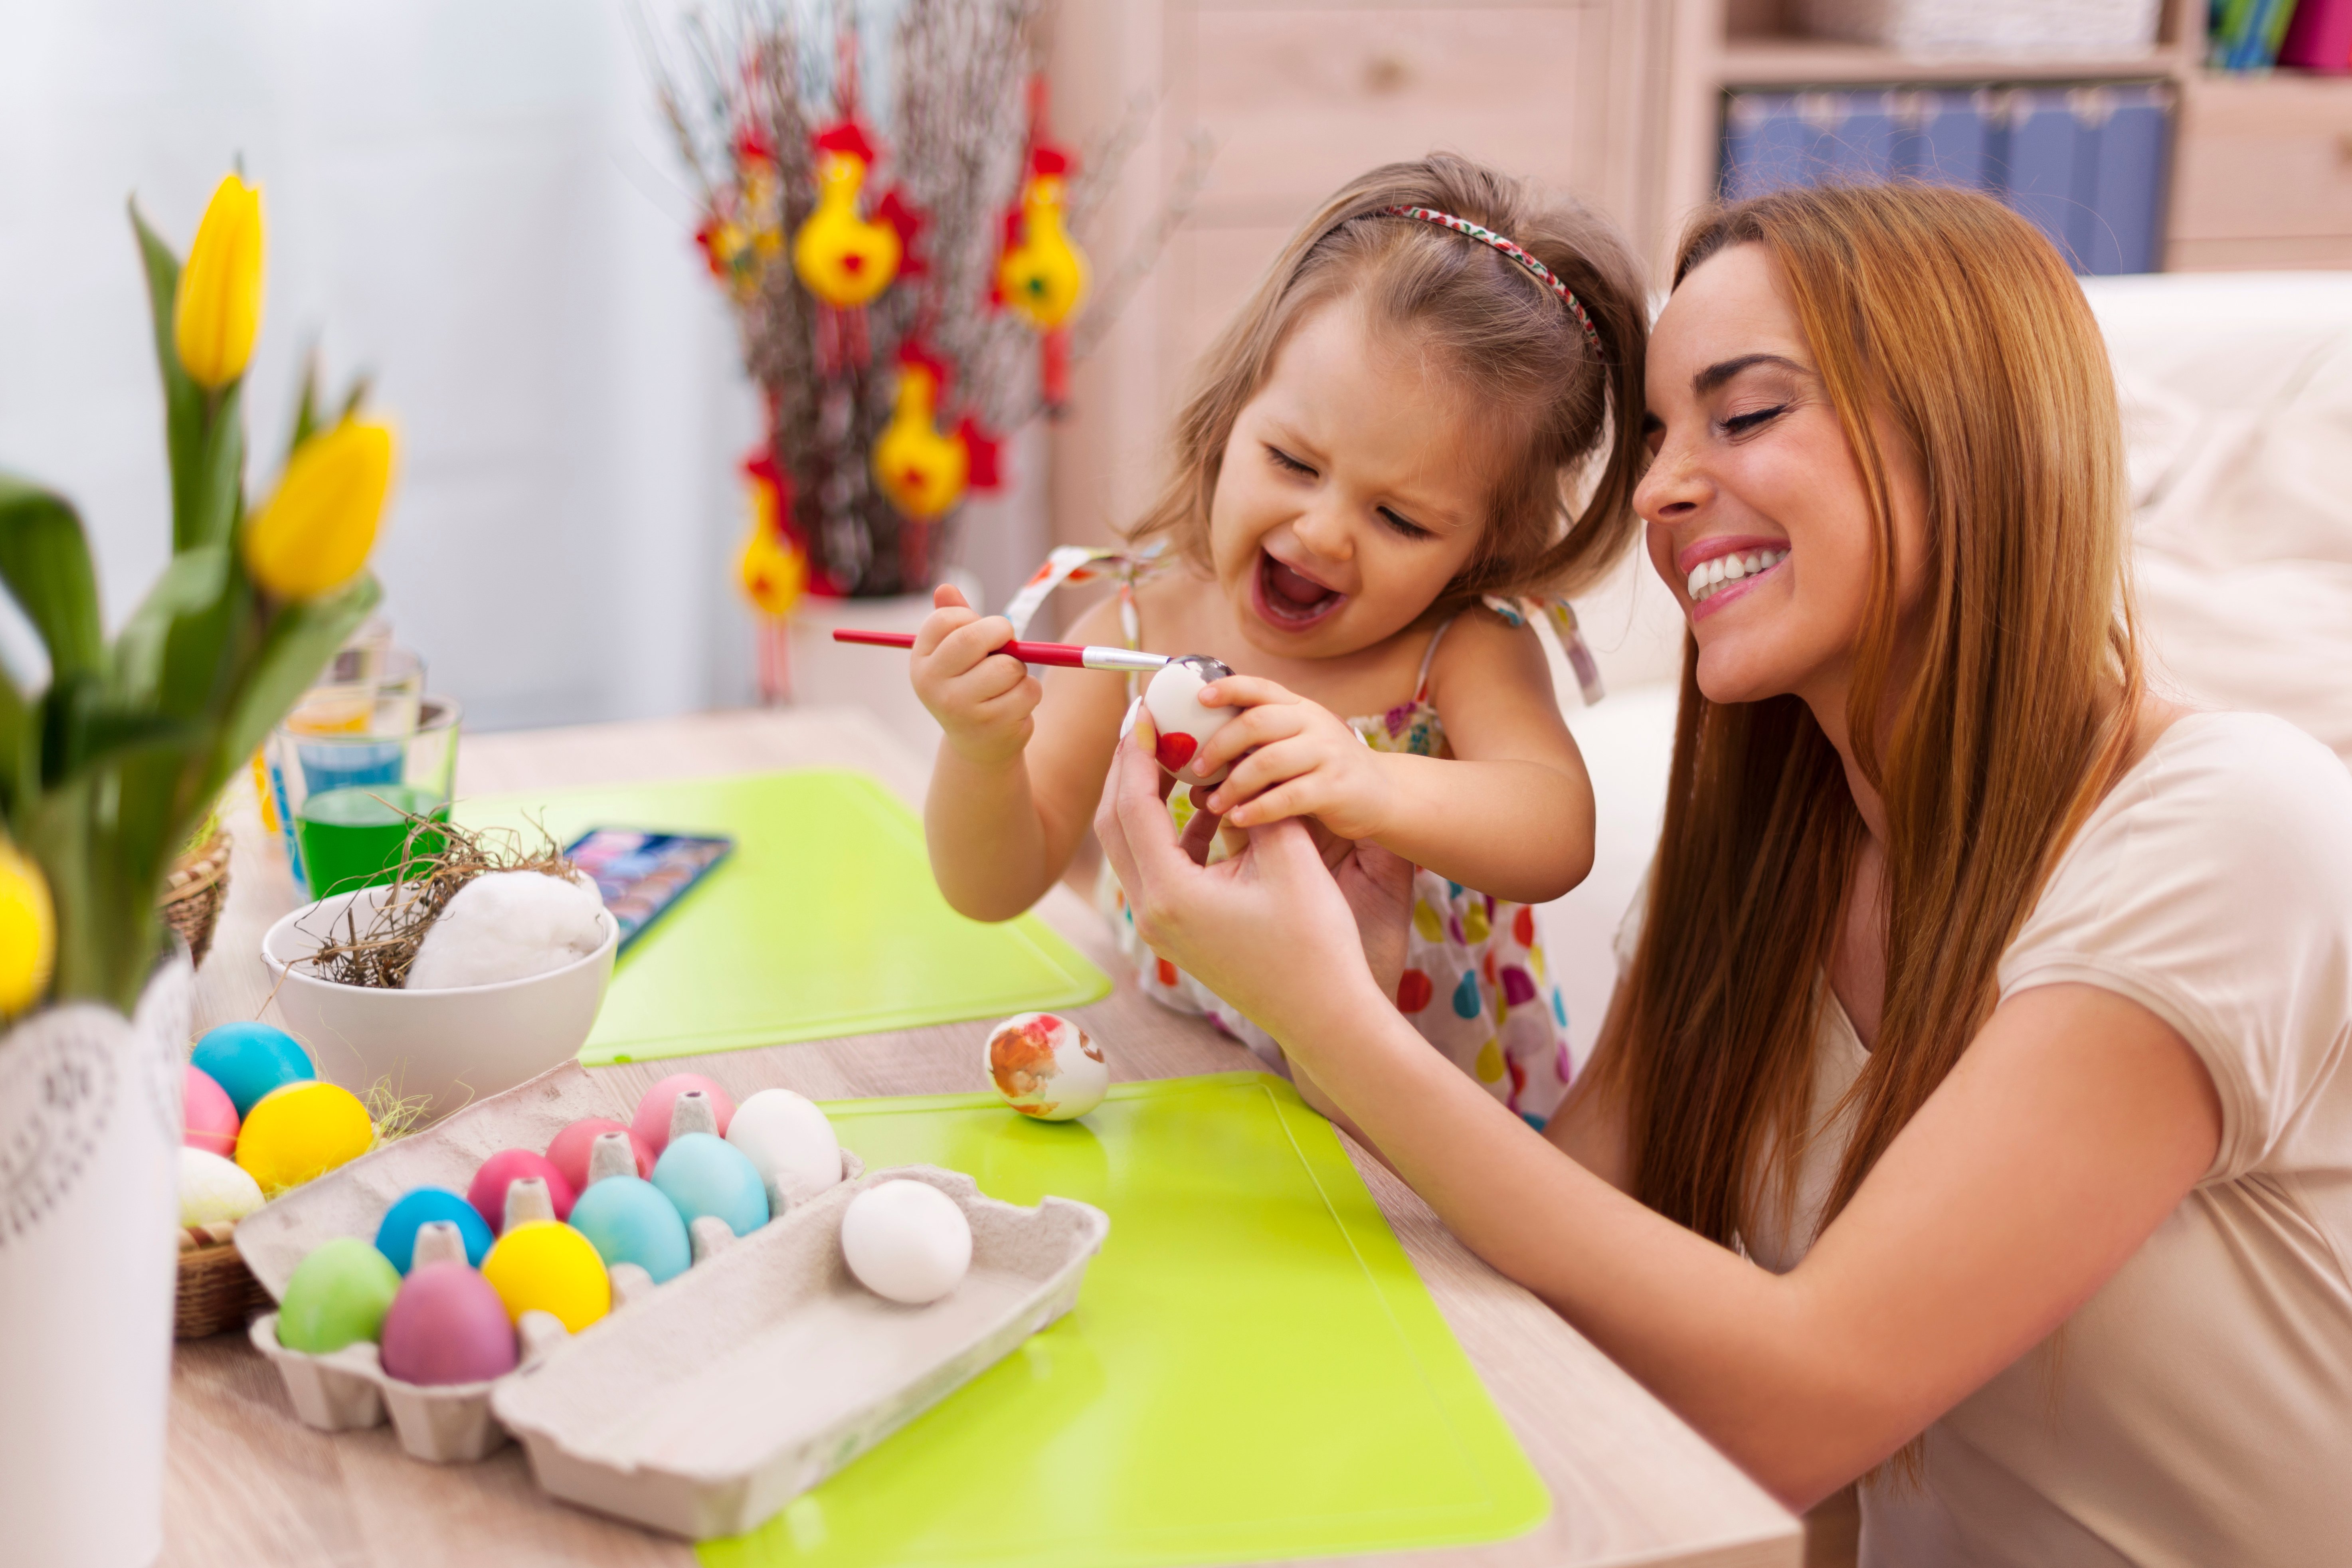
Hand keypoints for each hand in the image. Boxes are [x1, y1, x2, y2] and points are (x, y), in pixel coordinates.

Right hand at [910, 584, 1039, 765]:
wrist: (978, 745)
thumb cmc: (971, 685)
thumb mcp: (957, 654)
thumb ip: (954, 620)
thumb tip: (945, 587)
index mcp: (921, 661)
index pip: (943, 620)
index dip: (972, 618)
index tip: (981, 629)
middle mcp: (932, 685)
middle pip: (972, 639)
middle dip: (1001, 632)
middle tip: (1007, 640)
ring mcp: (959, 707)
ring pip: (1008, 667)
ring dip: (1019, 669)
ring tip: (1007, 683)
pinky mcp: (991, 725)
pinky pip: (1027, 690)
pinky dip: (1030, 692)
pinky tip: (1015, 704)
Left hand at [1096, 710, 1393, 1047]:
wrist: (1325, 1013)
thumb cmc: (1314, 940)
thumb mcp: (1288, 857)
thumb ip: (1254, 803)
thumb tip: (1230, 762)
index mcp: (1171, 893)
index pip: (1134, 805)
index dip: (1139, 752)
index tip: (1147, 712)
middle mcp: (1151, 911)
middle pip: (1116, 824)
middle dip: (1129, 770)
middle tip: (1146, 725)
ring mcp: (1159, 926)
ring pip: (1133, 846)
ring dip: (1147, 800)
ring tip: (1174, 756)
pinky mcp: (1175, 932)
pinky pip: (1158, 868)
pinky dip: (1172, 832)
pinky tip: (1207, 807)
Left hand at [1191, 676, 1390, 838]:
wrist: (1384, 792)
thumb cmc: (1325, 770)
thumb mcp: (1298, 742)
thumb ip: (1261, 743)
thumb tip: (1199, 763)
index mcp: (1299, 708)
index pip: (1260, 687)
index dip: (1228, 688)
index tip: (1198, 698)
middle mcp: (1313, 723)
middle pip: (1256, 723)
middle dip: (1219, 745)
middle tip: (1196, 768)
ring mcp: (1327, 754)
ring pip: (1269, 761)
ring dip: (1233, 783)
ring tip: (1213, 803)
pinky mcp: (1335, 787)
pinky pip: (1288, 797)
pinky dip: (1258, 809)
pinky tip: (1239, 819)